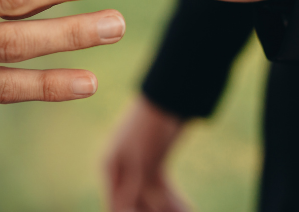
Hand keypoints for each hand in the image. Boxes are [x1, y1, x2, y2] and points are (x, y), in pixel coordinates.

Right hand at [105, 97, 189, 211]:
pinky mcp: (155, 163)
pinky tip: (187, 208)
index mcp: (110, 166)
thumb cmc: (149, 127)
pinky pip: (162, 188)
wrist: (169, 98)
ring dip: (166, 208)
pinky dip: (173, 199)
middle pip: (135, 203)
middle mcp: (121, 169)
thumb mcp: (142, 161)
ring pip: (151, 198)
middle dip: (151, 211)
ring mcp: (138, 166)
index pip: (117, 205)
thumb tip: (125, 210)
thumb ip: (135, 189)